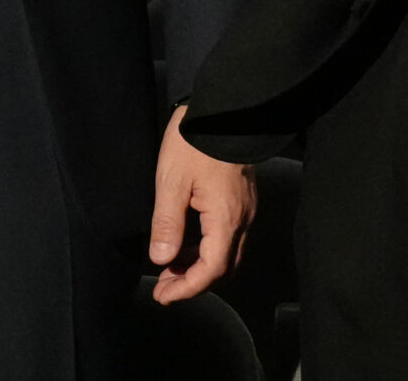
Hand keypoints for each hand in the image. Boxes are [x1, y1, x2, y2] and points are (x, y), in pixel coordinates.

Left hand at [148, 104, 255, 302]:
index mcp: (225, 219)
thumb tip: (161, 259)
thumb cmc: (195, 141)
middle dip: (194, 283)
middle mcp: (242, 220)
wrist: (224, 110)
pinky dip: (207, 250)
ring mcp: (245, 210)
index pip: (210, 271)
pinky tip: (186, 244)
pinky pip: (228, 237)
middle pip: (223, 269)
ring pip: (227, 254)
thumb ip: (167, 223)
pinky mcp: (242, 201)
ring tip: (170, 268)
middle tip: (165, 288)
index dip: (187, 288)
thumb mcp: (171, 180)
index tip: (163, 296)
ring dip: (200, 267)